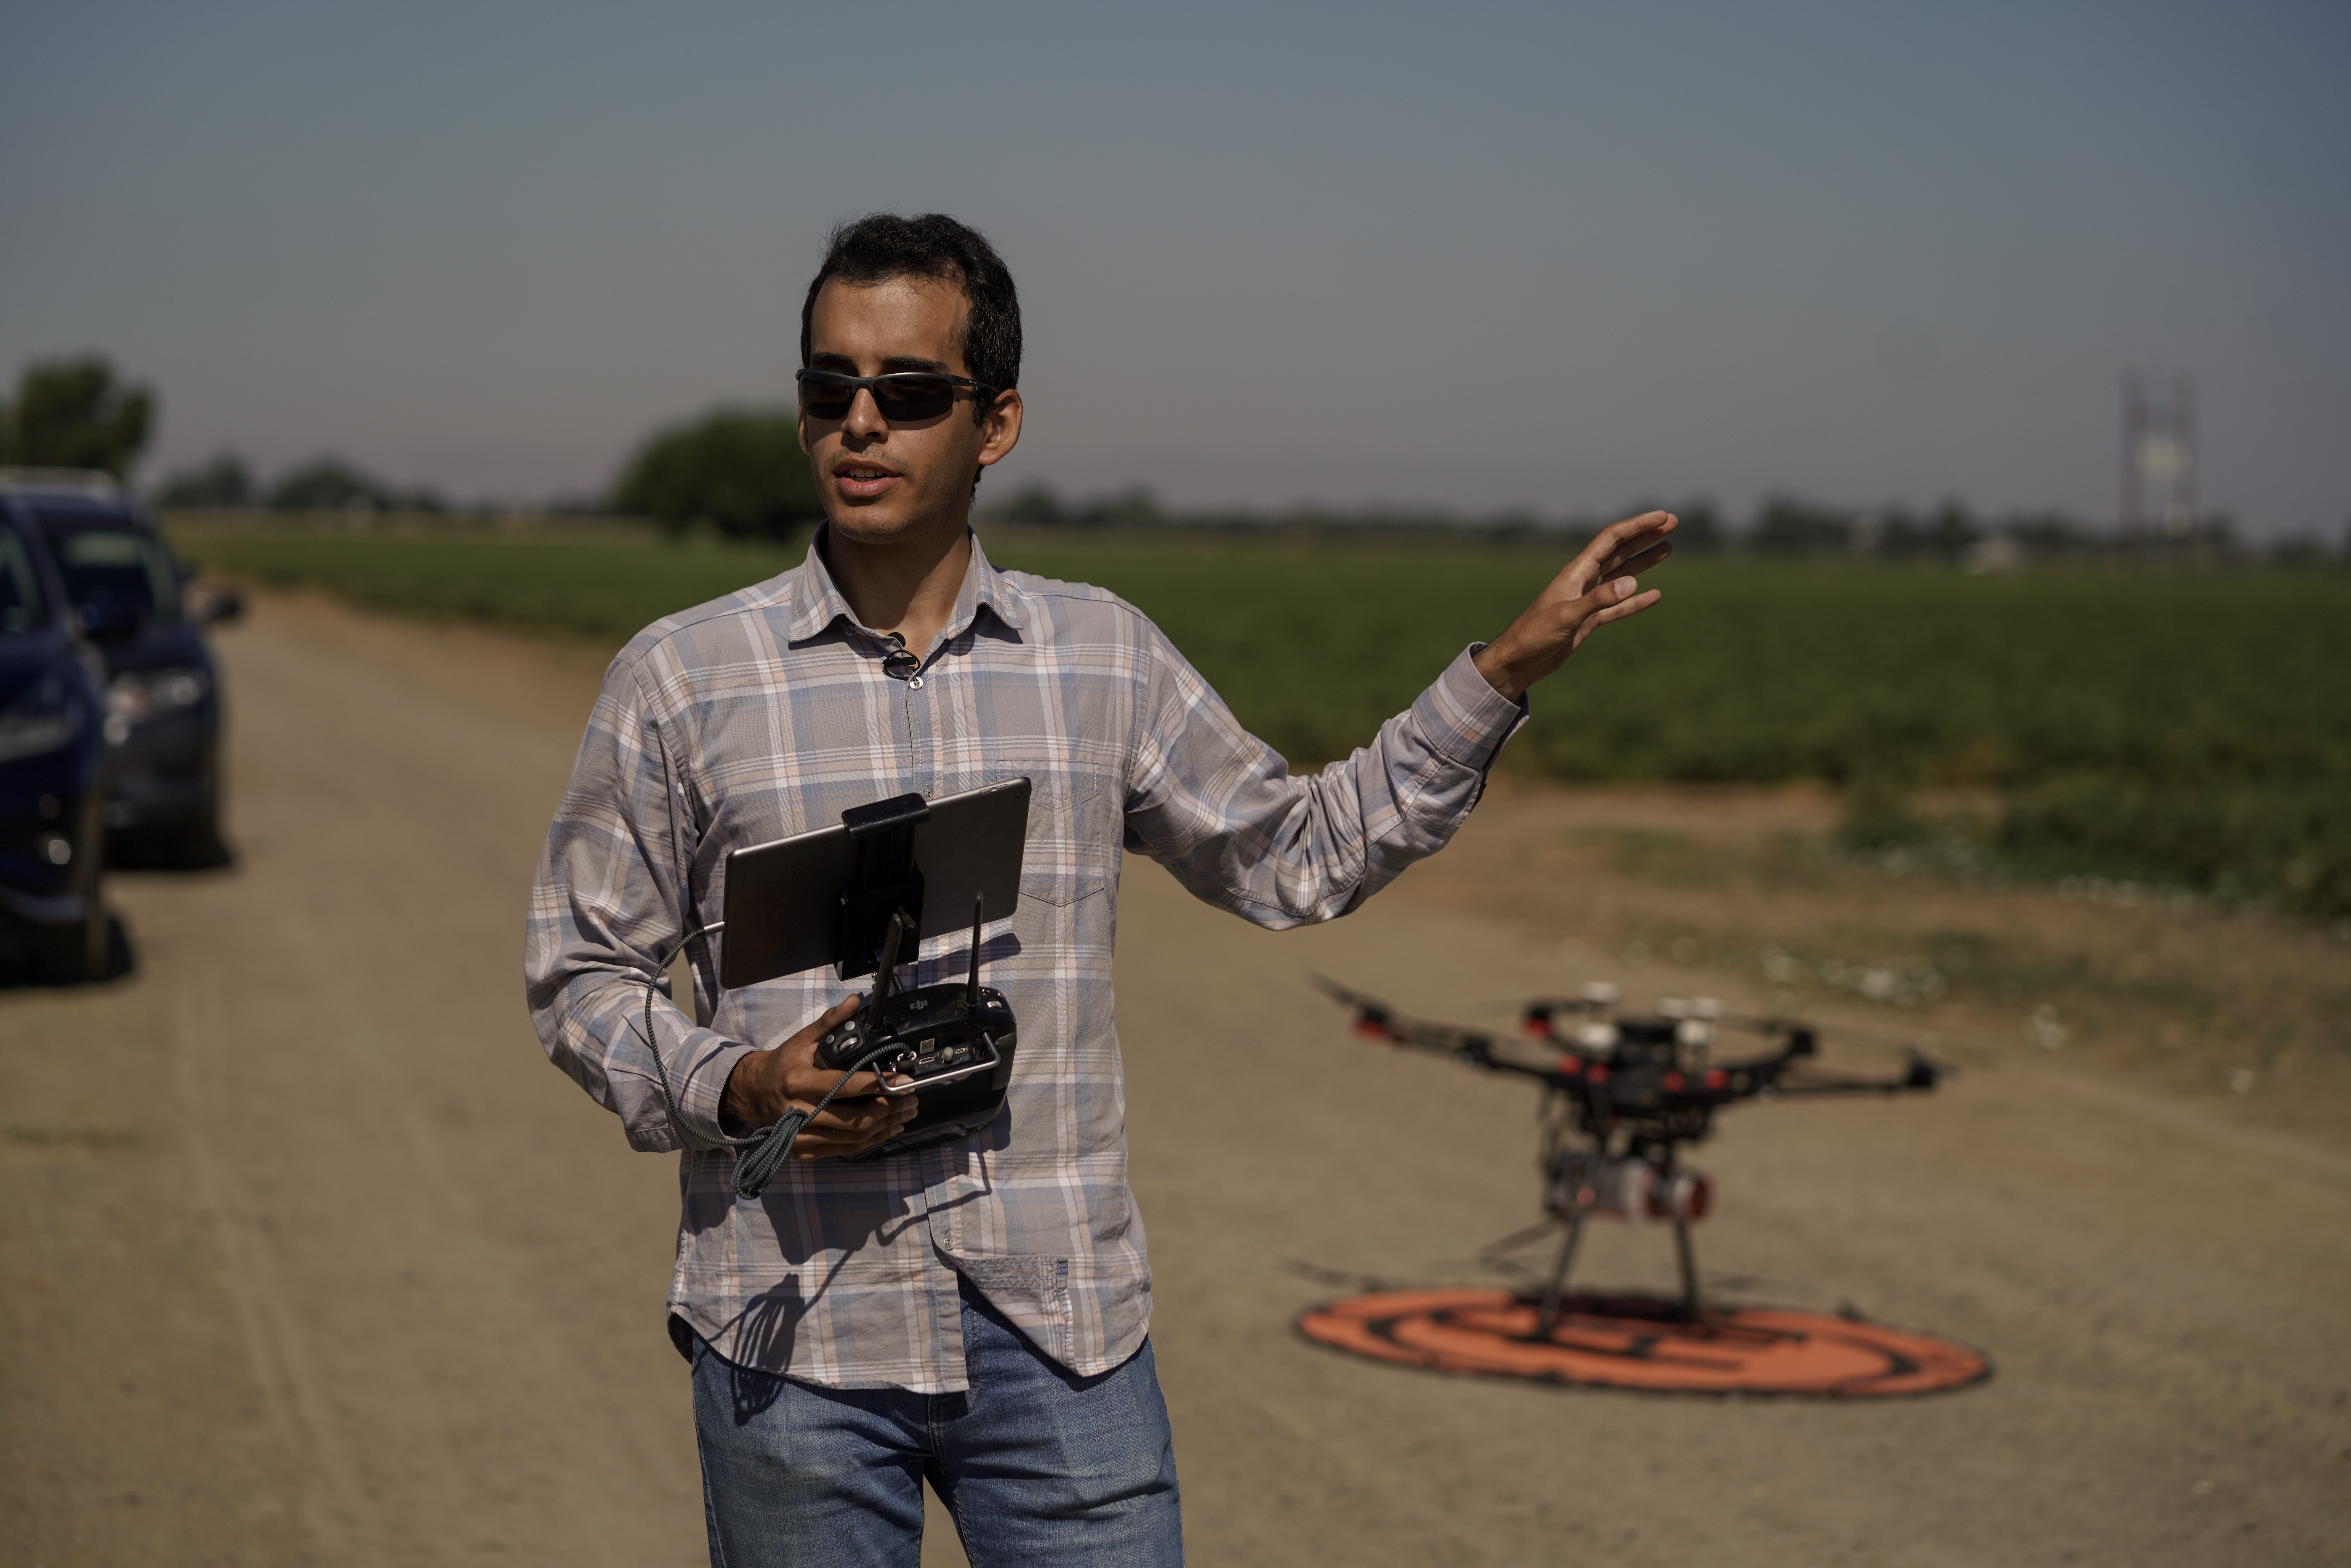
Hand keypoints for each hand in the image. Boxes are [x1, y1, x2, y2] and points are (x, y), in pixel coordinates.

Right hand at [718, 995, 919, 1159]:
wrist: (754, 1092)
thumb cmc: (783, 1064)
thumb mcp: (803, 1039)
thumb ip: (830, 1022)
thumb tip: (854, 1002)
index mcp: (799, 1082)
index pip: (846, 1086)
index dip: (879, 1084)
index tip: (903, 1081)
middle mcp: (798, 1113)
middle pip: (855, 1119)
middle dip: (888, 1109)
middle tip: (910, 1100)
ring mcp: (800, 1136)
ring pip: (854, 1138)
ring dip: (885, 1126)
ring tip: (906, 1113)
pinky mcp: (803, 1150)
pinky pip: (845, 1149)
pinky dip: (870, 1140)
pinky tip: (887, 1128)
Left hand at [1472, 511, 1676, 700]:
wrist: (1517, 661)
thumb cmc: (1534, 635)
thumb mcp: (1567, 617)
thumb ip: (1598, 600)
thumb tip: (1632, 582)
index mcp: (1577, 572)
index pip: (1612, 539)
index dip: (1637, 526)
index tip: (1662, 517)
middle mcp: (1584, 581)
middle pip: (1620, 551)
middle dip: (1645, 536)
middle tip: (1673, 523)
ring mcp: (1588, 600)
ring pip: (1622, 574)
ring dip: (1645, 561)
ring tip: (1668, 547)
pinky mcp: (1589, 620)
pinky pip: (1619, 606)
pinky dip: (1637, 600)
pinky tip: (1655, 594)